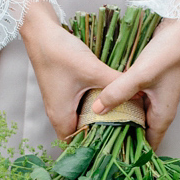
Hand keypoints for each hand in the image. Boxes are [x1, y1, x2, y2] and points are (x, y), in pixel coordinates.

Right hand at [19, 1, 120, 140]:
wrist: (40, 32)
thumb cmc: (60, 53)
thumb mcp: (92, 70)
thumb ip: (115, 83)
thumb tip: (138, 94)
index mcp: (61, 117)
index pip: (77, 145)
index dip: (96, 147)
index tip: (117, 144)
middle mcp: (57, 114)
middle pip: (80, 134)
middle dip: (100, 134)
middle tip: (124, 132)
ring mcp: (59, 103)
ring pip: (80, 120)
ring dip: (96, 119)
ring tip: (121, 118)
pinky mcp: (62, 92)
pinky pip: (78, 107)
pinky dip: (91, 107)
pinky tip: (108, 99)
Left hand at [90, 17, 179, 150]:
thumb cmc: (168, 55)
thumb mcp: (141, 75)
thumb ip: (119, 92)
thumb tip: (98, 109)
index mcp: (162, 116)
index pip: (148, 146)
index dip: (131, 155)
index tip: (109, 159)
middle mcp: (158, 111)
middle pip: (138, 133)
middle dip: (118, 139)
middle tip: (94, 143)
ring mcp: (153, 99)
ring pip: (132, 117)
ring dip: (117, 121)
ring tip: (93, 127)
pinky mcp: (146, 87)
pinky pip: (131, 103)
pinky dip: (118, 105)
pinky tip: (101, 103)